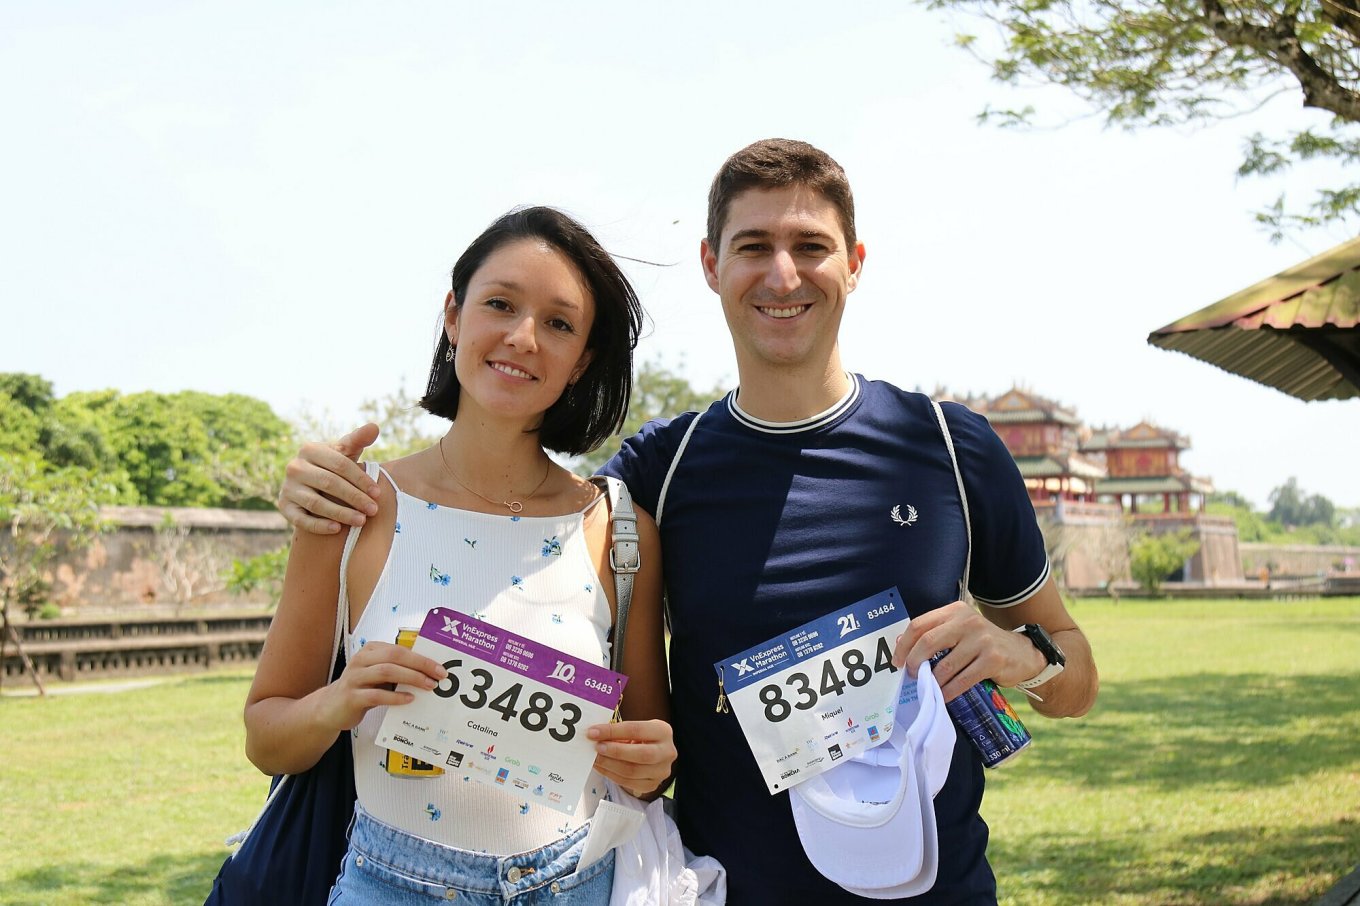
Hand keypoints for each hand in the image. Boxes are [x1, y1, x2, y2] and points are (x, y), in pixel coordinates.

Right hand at [277, 423, 382, 533]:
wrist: (309, 484)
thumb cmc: (333, 466)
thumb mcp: (344, 452)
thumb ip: (358, 440)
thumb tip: (375, 427)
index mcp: (309, 449)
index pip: (339, 464)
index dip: (360, 479)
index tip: (378, 493)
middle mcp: (294, 467)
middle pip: (329, 483)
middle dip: (354, 498)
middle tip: (373, 510)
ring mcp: (287, 487)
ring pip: (316, 503)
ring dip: (340, 513)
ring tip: (361, 521)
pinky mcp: (284, 506)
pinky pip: (300, 519)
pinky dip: (319, 525)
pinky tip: (337, 529)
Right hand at [315, 641, 448, 731]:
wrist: (330, 708)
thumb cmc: (361, 689)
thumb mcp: (377, 675)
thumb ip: (397, 670)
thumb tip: (429, 673)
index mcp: (370, 650)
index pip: (399, 649)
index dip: (422, 657)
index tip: (440, 667)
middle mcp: (361, 660)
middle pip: (394, 656)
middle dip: (420, 664)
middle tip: (438, 675)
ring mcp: (354, 678)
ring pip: (386, 671)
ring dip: (411, 678)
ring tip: (428, 686)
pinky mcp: (351, 697)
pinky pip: (375, 695)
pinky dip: (395, 697)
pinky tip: (408, 699)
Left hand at [587, 719, 675, 798]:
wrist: (654, 753)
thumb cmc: (641, 738)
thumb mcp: (635, 729)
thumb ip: (618, 732)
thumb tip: (594, 736)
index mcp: (663, 731)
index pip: (636, 730)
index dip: (612, 731)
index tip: (593, 732)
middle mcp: (667, 752)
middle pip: (640, 754)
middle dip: (614, 751)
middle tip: (596, 747)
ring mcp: (661, 771)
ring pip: (632, 771)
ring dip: (609, 765)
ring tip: (595, 758)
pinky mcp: (652, 784)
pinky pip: (628, 783)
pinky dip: (611, 775)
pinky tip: (602, 767)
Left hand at [892, 600, 1044, 702]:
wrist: (1022, 653)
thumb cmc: (982, 644)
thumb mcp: (959, 630)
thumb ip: (934, 634)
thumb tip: (900, 644)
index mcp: (955, 611)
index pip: (919, 624)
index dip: (904, 645)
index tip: (898, 662)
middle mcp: (967, 621)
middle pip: (928, 642)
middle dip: (915, 662)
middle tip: (912, 675)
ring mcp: (982, 640)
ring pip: (945, 665)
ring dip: (933, 681)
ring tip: (929, 687)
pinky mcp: (993, 660)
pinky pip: (962, 680)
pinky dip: (949, 691)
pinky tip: (944, 696)